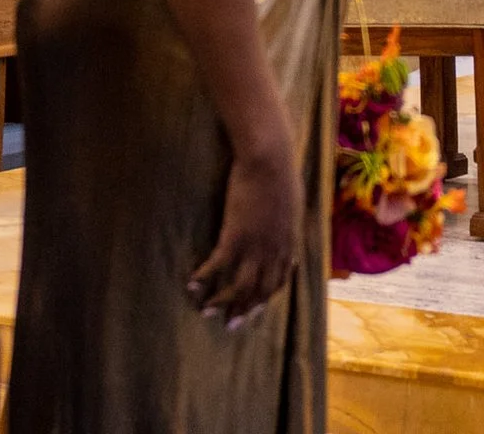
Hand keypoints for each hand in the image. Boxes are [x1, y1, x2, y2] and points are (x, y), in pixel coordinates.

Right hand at [189, 139, 302, 326]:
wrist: (270, 159)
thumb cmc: (281, 173)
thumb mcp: (292, 202)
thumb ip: (288, 220)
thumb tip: (287, 224)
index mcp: (288, 242)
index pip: (279, 281)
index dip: (266, 297)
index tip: (255, 308)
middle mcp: (273, 251)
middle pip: (260, 291)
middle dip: (244, 310)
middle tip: (230, 324)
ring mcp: (255, 246)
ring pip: (240, 286)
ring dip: (223, 302)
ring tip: (207, 312)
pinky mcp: (235, 236)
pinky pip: (217, 266)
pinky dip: (204, 278)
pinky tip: (192, 285)